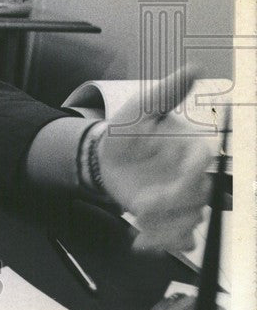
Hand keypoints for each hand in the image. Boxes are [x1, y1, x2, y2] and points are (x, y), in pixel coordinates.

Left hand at [96, 66, 217, 252]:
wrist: (106, 155)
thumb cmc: (129, 129)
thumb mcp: (143, 107)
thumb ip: (169, 91)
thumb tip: (195, 67)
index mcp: (191, 150)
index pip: (202, 165)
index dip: (192, 172)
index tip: (178, 174)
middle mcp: (191, 178)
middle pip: (197, 198)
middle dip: (173, 204)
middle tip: (144, 204)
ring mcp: (181, 200)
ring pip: (188, 221)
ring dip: (166, 226)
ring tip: (140, 222)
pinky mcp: (168, 218)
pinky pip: (176, 237)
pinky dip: (162, 243)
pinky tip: (142, 242)